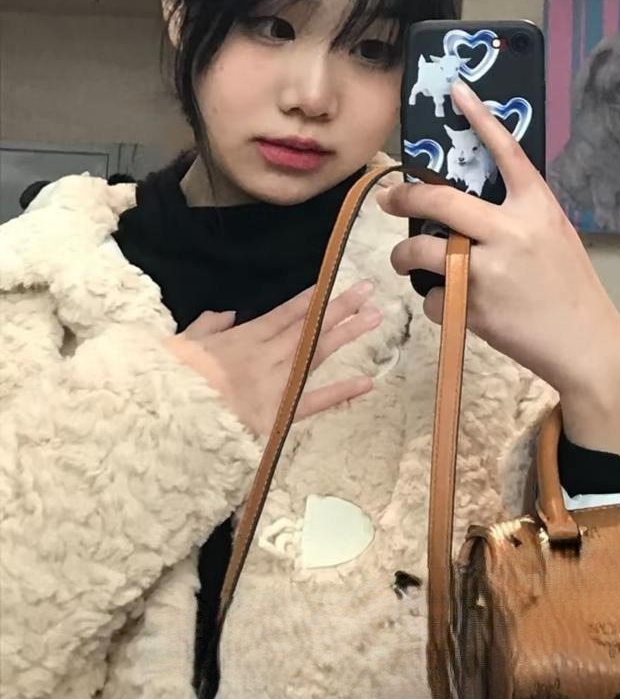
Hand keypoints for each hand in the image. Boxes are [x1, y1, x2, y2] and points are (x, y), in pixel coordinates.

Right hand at [163, 279, 380, 436]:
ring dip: (345, 334)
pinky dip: (339, 394)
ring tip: (374, 318)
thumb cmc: (169, 380)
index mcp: (242, 339)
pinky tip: (366, 382)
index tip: (332, 282)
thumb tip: (226, 314)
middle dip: (338, 307)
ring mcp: (275, 385)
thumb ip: (207, 326)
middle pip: (307, 327)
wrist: (166, 417)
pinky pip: (312, 403)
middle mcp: (265, 356)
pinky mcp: (276, 416)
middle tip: (368, 289)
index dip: (310, 298)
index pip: (283, 313)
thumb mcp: (182, 344)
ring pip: (316, 354)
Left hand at [377, 80, 619, 465]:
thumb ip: (516, 217)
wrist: (587, 345)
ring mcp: (490, 271)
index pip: (506, 152)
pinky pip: (432, 296)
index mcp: (537, 208)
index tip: (455, 90)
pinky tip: (452, 307)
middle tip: (389, 198)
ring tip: (404, 259)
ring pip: (422, 252)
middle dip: (404, 198)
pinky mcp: (474, 308)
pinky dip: (434, 301)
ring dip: (403, 256)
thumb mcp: (553, 238)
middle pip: (440, 202)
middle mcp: (512, 232)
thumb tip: (463, 207)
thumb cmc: (568, 288)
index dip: (480, 118)